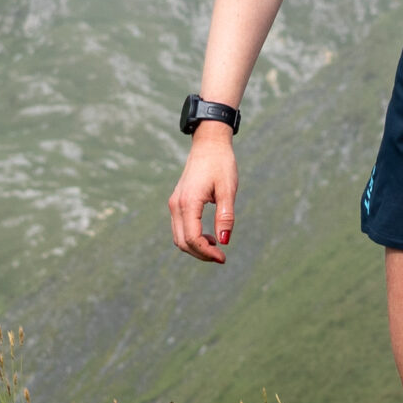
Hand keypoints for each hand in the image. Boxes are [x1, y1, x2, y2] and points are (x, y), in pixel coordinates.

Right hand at [168, 126, 239, 261]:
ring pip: (179, 237)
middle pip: (183, 242)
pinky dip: (191, 237)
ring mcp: (174, 203)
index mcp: (189, 202)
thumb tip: (224, 241)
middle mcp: (176, 205)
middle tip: (221, 257)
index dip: (207, 252)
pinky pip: (179, 228)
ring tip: (216, 247)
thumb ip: (226, 216)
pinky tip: (208, 236)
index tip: (223, 257)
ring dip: (195, 247)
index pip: (193, 238)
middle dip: (201, 254)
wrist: (208, 144)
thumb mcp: (228, 189)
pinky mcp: (177, 202)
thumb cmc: (221, 164)